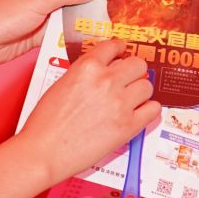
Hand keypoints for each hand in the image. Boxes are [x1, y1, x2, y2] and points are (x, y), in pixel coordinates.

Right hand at [16, 39, 158, 185]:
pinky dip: (148, 110)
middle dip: (133, 71)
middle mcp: (106, 81)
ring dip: (140, 92)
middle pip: (138, 64)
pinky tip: (138, 114)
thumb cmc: (46, 122)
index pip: (113, 46)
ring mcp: (120, 103)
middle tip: (128, 80)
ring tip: (130, 100)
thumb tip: (104, 71)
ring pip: (147, 86)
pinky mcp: (128, 125)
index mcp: (87, 67)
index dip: (120, 49)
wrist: (44, 151)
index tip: (122, 52)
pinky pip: (154, 109)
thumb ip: (85, 73)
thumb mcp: (61, 84)